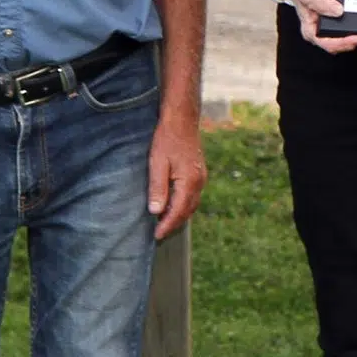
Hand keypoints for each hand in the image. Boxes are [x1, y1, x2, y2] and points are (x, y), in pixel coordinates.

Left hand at [147, 111, 206, 239]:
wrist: (182, 120)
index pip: (178, 212)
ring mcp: (201, 178)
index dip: (167, 225)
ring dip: (179, 215)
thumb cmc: (167, 139)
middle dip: (174, 223)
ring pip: (191, 204)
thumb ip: (158, 188)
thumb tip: (156, 211)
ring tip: (163, 222)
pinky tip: (172, 204)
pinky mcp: (198, 173)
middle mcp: (199, 182)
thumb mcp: (157, 163)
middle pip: (187, 211)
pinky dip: (183, 204)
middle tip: (159, 234)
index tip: (156, 236)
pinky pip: (192, 196)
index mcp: (189, 182)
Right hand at [270, 0, 356, 53]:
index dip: (343, 43)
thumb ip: (320, 2)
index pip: (327, 43)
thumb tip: (338, 11)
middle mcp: (318, 31)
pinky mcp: (332, 19)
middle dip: (351, 42)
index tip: (356, 38)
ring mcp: (325, 26)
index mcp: (310, 30)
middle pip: (337, 45)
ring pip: (341, 37)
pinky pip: (344, 27)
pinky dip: (353, 26)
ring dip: (353, 35)